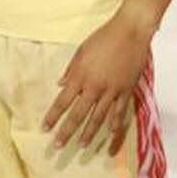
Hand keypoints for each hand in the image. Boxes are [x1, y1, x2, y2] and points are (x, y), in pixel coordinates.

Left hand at [41, 3, 154, 156]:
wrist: (131, 31)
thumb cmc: (104, 36)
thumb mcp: (81, 50)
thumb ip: (71, 70)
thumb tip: (60, 85)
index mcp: (81, 76)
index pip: (62, 101)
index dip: (53, 116)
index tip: (45, 128)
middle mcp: (95, 86)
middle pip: (78, 114)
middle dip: (66, 131)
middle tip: (58, 146)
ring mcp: (112, 90)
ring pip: (98, 117)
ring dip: (89, 133)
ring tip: (81, 145)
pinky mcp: (126, 90)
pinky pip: (120, 112)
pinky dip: (115, 126)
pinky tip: (111, 136)